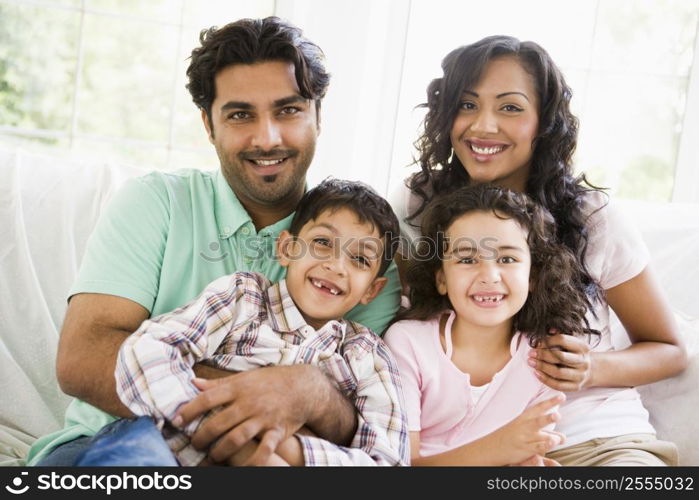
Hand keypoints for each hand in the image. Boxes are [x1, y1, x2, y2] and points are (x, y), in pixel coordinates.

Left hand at [174, 365, 318, 464]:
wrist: (304, 386)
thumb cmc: (271, 381)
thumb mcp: (244, 377)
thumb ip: (218, 383)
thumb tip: (193, 383)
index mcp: (239, 388)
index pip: (208, 399)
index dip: (189, 410)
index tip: (177, 420)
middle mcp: (249, 403)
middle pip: (219, 423)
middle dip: (202, 437)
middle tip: (194, 445)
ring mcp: (263, 418)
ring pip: (237, 438)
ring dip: (221, 451)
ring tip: (213, 457)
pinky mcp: (277, 431)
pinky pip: (264, 450)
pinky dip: (254, 462)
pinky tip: (242, 469)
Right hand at [488, 394, 565, 464]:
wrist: (491, 447)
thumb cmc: (508, 436)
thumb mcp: (520, 426)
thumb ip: (541, 431)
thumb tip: (562, 436)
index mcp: (524, 417)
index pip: (539, 408)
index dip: (551, 402)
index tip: (562, 396)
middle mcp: (525, 427)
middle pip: (539, 421)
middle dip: (548, 418)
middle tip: (557, 415)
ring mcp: (525, 438)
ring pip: (542, 437)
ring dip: (554, 438)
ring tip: (560, 438)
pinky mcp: (525, 450)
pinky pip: (538, 448)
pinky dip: (545, 446)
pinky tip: (551, 444)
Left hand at [529, 331, 592, 390]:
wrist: (589, 370)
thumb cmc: (574, 354)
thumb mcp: (571, 342)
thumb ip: (559, 335)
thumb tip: (550, 330)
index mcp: (582, 347)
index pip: (562, 340)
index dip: (547, 340)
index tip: (536, 342)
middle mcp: (583, 361)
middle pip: (560, 357)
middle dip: (543, 354)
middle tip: (531, 353)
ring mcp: (580, 375)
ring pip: (558, 372)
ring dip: (542, 367)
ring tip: (531, 362)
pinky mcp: (575, 387)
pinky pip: (558, 385)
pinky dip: (545, 379)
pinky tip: (536, 373)